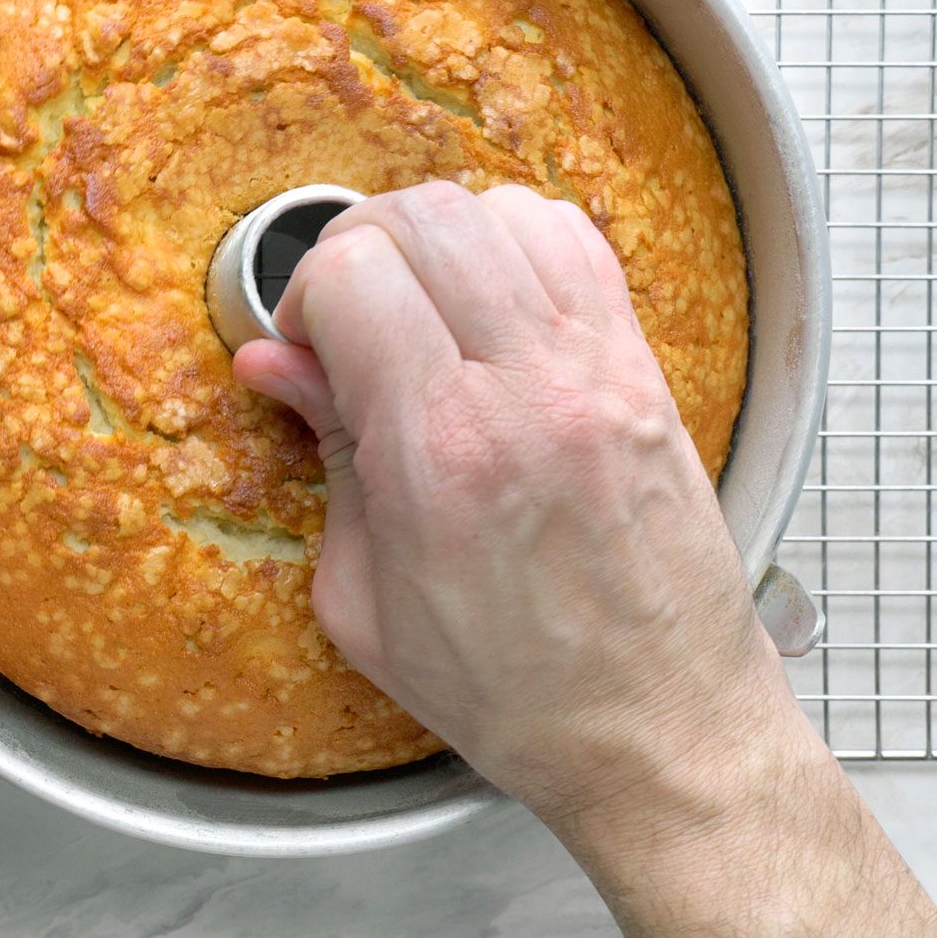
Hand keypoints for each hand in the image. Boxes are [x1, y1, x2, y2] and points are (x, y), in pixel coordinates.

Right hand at [235, 182, 936, 933]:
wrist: (662, 728)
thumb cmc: (519, 692)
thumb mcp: (367, 605)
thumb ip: (326, 459)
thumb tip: (274, 364)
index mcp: (440, 451)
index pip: (354, 271)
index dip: (304, 293)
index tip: (306, 346)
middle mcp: (526, 389)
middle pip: (424, 216)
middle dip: (360, 246)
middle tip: (350, 314)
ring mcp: (597, 370)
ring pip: (500, 209)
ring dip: (440, 238)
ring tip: (424, 305)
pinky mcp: (644, 370)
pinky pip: (577, 242)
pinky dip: (519, 242)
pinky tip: (495, 302)